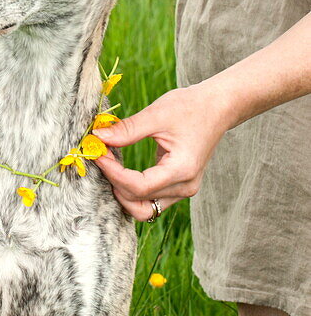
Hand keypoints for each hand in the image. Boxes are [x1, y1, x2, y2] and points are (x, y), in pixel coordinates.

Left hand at [92, 83, 232, 221]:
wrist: (218, 107)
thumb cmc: (191, 106)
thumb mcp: (157, 114)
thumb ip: (127, 130)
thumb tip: (98, 137)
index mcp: (182, 170)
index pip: (139, 187)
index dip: (113, 174)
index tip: (97, 154)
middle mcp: (185, 187)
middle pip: (139, 203)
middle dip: (114, 184)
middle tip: (100, 159)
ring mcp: (184, 190)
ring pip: (144, 208)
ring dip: (122, 192)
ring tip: (109, 166)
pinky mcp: (179, 186)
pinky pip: (150, 199)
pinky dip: (132, 189)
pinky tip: (120, 169)